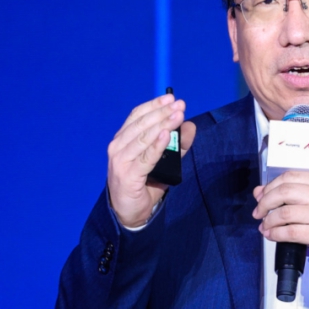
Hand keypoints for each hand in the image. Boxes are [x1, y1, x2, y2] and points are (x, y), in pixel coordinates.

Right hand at [107, 90, 195, 227]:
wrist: (129, 211)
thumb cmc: (144, 183)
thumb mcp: (164, 160)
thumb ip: (177, 144)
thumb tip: (190, 125)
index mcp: (123, 139)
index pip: (137, 116)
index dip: (154, 105)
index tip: (171, 97)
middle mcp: (118, 147)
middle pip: (141, 124)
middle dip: (162, 112)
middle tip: (180, 104)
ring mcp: (121, 160)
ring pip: (143, 137)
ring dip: (162, 124)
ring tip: (178, 115)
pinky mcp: (127, 175)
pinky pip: (145, 157)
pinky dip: (156, 145)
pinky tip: (166, 135)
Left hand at [252, 171, 308, 266]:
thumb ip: (290, 193)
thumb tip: (258, 191)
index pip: (290, 177)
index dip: (270, 186)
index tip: (260, 197)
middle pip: (285, 192)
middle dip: (266, 203)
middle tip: (258, 213)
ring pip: (285, 213)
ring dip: (269, 221)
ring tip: (264, 226)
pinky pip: (289, 231)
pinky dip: (275, 234)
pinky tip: (271, 235)